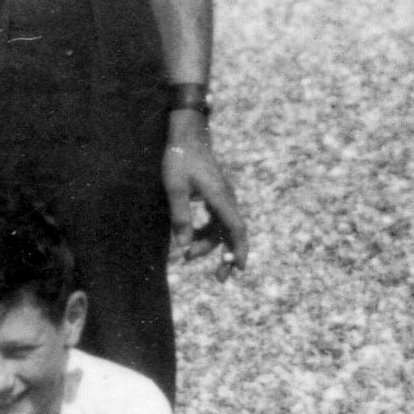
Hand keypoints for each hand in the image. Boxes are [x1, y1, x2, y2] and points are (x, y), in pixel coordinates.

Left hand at [163, 113, 247, 280]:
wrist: (187, 134)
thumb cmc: (179, 159)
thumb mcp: (174, 188)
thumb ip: (180, 217)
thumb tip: (183, 247)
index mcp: (219, 196)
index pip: (235, 228)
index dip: (239, 249)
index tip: (239, 268)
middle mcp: (226, 197)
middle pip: (232, 232)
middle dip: (227, 255)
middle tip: (219, 278)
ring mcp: (223, 196)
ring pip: (223, 227)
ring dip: (210, 244)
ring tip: (188, 256)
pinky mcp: (216, 194)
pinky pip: (217, 219)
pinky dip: (207, 232)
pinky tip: (193, 239)